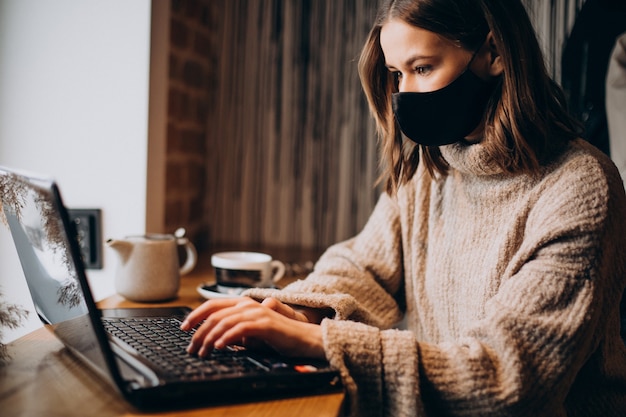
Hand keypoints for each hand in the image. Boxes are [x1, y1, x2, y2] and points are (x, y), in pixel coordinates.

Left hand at [180, 297, 325, 358]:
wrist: (303, 338)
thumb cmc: (278, 337)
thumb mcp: (252, 332)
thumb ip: (235, 330)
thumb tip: (214, 338)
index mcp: (243, 304)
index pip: (213, 305)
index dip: (195, 315)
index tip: (184, 328)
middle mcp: (248, 305)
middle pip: (214, 314)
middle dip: (198, 331)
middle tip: (191, 347)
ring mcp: (256, 313)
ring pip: (223, 322)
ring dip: (209, 338)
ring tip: (202, 352)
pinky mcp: (264, 324)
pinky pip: (239, 329)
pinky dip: (226, 338)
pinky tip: (218, 347)